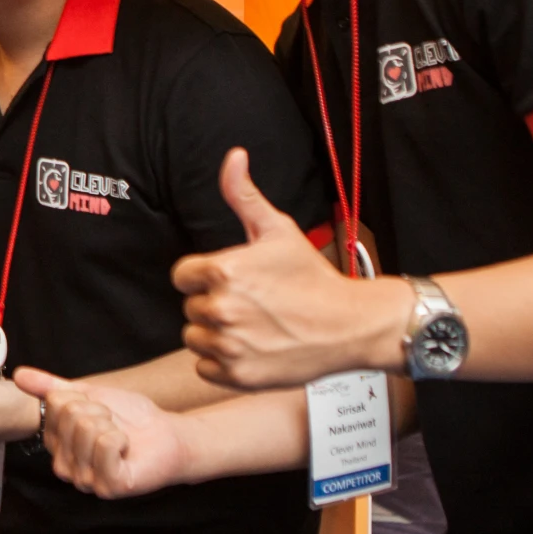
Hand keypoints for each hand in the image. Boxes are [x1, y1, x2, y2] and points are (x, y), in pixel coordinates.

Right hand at [12, 369, 189, 498]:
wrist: (166, 434)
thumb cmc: (129, 418)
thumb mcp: (87, 395)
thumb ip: (50, 387)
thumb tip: (18, 375)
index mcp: (56, 445)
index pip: (55, 403)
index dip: (82, 398)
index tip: (98, 411)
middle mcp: (65, 467)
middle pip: (70, 414)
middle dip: (98, 410)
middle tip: (114, 425)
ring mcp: (86, 481)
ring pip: (87, 428)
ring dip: (112, 425)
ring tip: (121, 438)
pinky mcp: (109, 486)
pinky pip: (106, 444)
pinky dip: (122, 438)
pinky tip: (127, 450)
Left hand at [175, 150, 411, 387]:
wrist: (349, 325)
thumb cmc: (313, 277)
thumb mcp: (277, 230)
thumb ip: (244, 195)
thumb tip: (234, 157)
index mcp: (222, 272)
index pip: (182, 277)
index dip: (205, 277)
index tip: (233, 281)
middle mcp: (221, 309)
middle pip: (191, 308)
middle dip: (215, 304)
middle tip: (253, 304)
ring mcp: (229, 346)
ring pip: (195, 339)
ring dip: (216, 334)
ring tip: (253, 326)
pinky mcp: (237, 376)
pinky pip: (205, 367)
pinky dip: (223, 362)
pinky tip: (251, 348)